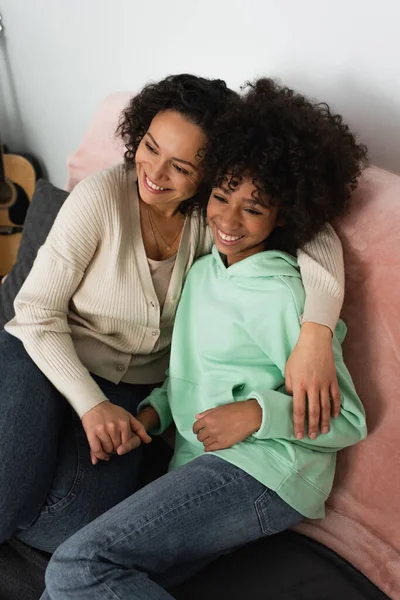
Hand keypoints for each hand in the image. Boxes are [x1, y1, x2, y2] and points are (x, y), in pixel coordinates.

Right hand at [81, 401, 151, 464]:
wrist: (94, 404)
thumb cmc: (112, 412)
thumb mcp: (128, 416)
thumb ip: (140, 428)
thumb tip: (149, 441)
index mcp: (124, 423)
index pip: (127, 443)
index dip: (123, 446)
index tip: (120, 444)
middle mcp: (114, 427)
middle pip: (118, 447)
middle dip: (116, 449)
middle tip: (113, 446)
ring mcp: (102, 430)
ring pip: (108, 449)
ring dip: (108, 452)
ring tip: (107, 448)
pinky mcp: (92, 433)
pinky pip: (97, 450)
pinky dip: (100, 455)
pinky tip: (101, 455)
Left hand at [193, 400, 261, 451]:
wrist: (249, 416)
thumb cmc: (236, 409)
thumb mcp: (219, 408)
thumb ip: (207, 413)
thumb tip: (197, 416)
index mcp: (208, 418)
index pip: (196, 426)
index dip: (196, 429)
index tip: (197, 430)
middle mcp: (210, 428)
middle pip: (200, 436)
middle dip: (201, 435)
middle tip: (205, 435)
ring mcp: (217, 437)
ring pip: (205, 443)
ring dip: (206, 442)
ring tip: (210, 440)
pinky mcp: (224, 444)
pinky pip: (211, 449)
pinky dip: (209, 449)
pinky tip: (210, 447)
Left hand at [285, 322, 340, 440]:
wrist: (315, 341)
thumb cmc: (298, 355)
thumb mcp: (288, 370)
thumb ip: (289, 387)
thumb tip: (290, 400)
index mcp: (299, 385)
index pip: (298, 409)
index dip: (298, 424)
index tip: (299, 434)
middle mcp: (313, 387)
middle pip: (313, 412)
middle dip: (313, 426)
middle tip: (312, 437)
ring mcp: (324, 384)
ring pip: (326, 407)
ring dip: (325, 421)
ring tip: (324, 431)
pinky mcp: (332, 380)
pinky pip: (335, 397)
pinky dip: (335, 407)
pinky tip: (335, 416)